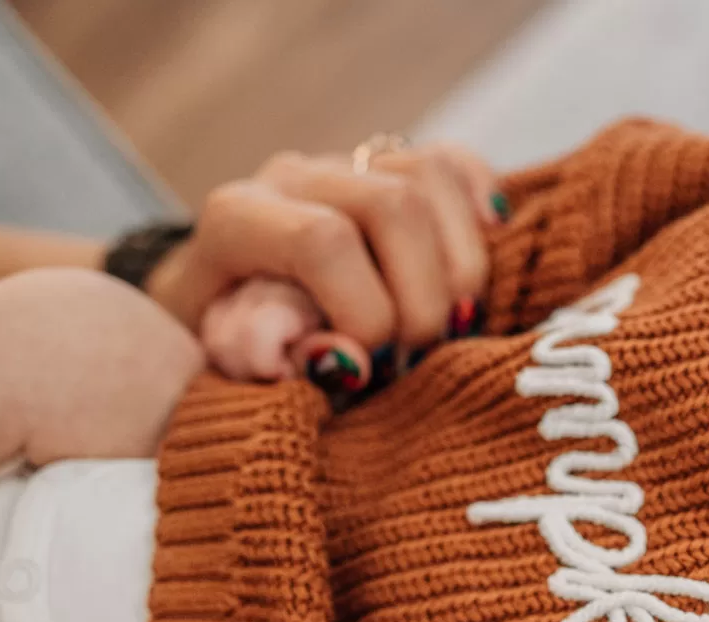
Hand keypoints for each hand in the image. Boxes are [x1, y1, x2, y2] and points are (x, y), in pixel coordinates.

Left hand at [145, 142, 501, 356]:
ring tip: (448, 322)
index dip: (364, 314)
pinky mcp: (394, 167)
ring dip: (462, 268)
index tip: (367, 371)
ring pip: (432, 179)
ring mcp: (350, 164)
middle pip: (395, 205)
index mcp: (238, 219)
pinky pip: (455, 163)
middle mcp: (295, 178)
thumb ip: (274, 364)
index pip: (324, 241)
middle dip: (424, 300)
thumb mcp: (232, 363)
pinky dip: (480, 210)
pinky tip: (483, 252)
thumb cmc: (234, 347)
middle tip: (415, 354)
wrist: (225, 306)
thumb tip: (344, 360)